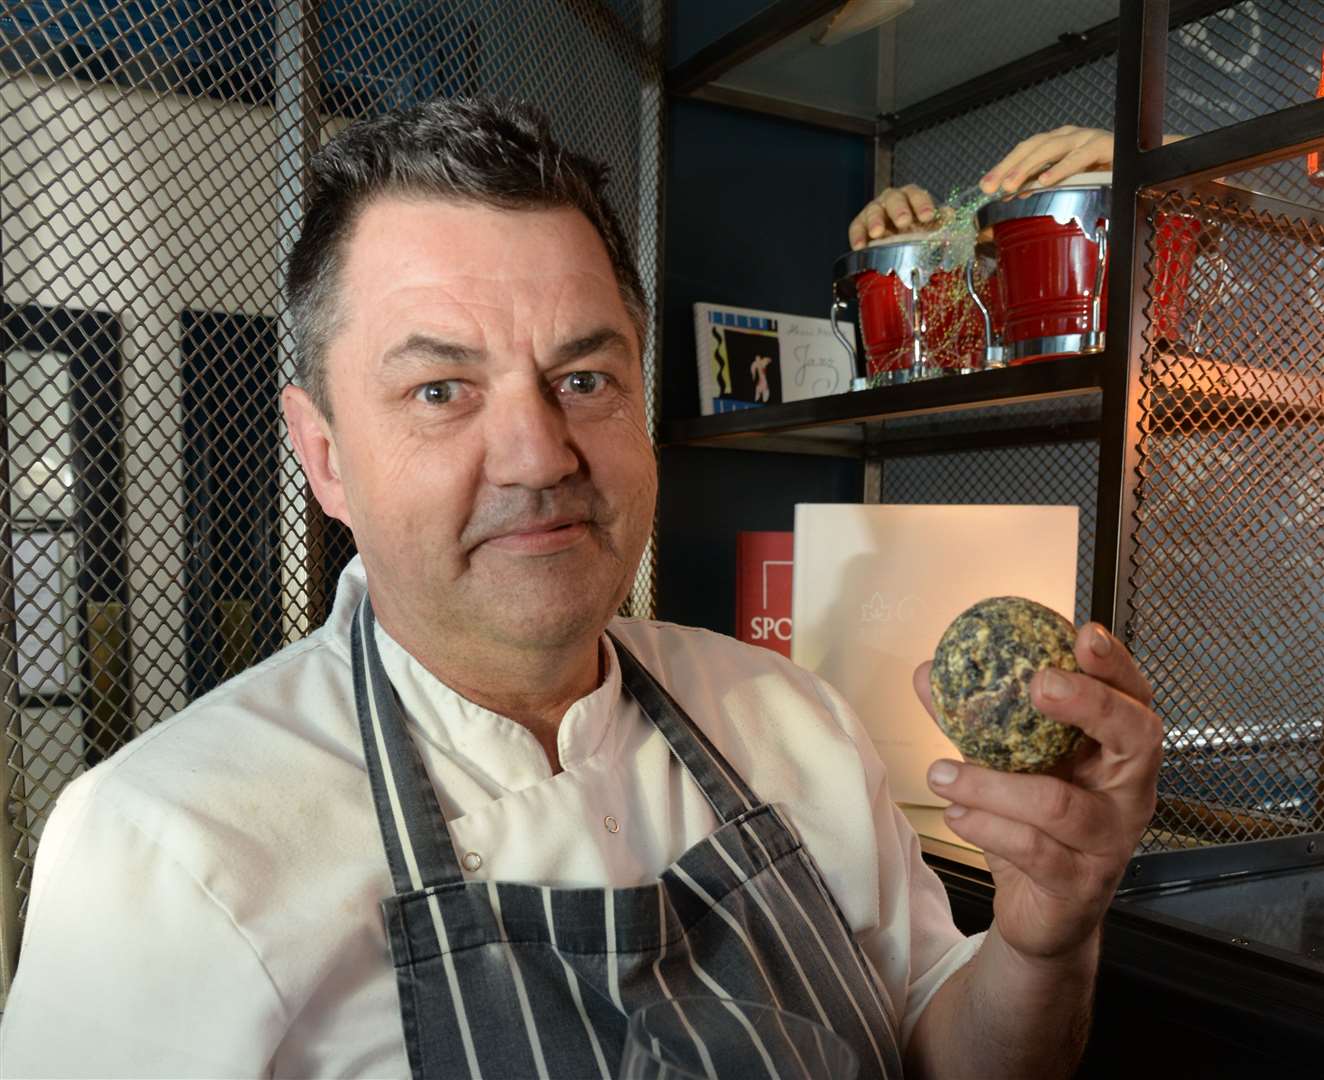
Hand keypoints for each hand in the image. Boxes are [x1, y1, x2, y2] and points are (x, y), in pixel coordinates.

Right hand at [849, 184, 936, 249]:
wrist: (894, 247)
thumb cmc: (915, 234)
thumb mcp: (929, 228)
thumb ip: (940, 222)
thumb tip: (950, 215)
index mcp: (911, 198)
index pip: (916, 195)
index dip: (922, 204)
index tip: (927, 216)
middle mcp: (892, 200)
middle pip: (894, 199)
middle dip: (899, 210)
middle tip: (904, 222)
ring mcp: (874, 211)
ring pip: (874, 211)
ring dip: (876, 221)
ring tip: (878, 233)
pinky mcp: (860, 224)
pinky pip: (856, 228)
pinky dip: (857, 236)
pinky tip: (860, 247)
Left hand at [913, 622, 1161, 961]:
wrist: (1043, 914)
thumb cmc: (1034, 827)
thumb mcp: (1006, 765)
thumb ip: (973, 720)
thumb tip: (928, 672)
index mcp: (1117, 753)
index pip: (1134, 698)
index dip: (1115, 664)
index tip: (1082, 634)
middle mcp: (1128, 791)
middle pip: (1135, 737)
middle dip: (1089, 704)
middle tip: (1037, 686)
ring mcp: (1110, 840)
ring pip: (1058, 802)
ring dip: (989, 783)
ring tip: (940, 773)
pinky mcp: (1080, 883)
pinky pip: (1032, 847)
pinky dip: (985, 825)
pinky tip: (956, 813)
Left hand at [980, 125, 1114, 193]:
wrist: (1143, 160)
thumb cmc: (1104, 169)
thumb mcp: (1068, 177)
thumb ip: (1042, 182)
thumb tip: (1013, 192)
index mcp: (1057, 142)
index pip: (1024, 150)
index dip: (1003, 166)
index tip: (984, 186)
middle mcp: (1068, 136)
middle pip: (1032, 146)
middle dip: (1008, 166)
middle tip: (990, 186)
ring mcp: (1086, 138)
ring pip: (1050, 149)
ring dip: (1027, 167)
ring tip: (1010, 186)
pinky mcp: (1104, 146)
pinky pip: (1079, 157)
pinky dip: (1060, 168)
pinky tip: (1045, 181)